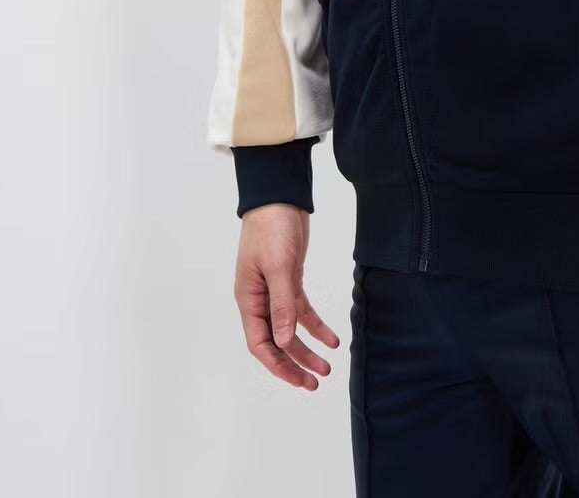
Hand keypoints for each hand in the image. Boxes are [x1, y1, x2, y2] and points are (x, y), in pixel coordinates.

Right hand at [235, 202, 341, 389]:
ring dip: (307, 348)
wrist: (280, 197)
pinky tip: (331, 338)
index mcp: (248, 299)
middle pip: (276, 342)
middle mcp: (258, 300)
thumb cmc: (271, 228)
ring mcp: (274, 291)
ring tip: (327, 366)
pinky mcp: (290, 280)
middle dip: (294, 363)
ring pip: (290, 329)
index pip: (260, 343)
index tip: (298, 380)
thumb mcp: (277, 266)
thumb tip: (283, 341)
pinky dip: (316, 325)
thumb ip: (281, 304)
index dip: (278, 365)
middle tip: (315, 382)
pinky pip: (301, 310)